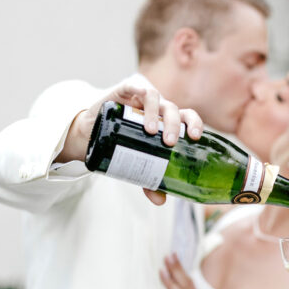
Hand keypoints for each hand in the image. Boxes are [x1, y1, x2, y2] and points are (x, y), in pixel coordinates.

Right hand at [58, 79, 202, 204]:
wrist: (93, 132)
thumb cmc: (122, 144)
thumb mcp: (137, 163)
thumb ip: (150, 180)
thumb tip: (160, 201)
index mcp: (168, 122)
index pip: (188, 118)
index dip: (194, 124)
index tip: (195, 138)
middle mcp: (158, 108)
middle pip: (173, 110)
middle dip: (175, 125)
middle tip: (169, 142)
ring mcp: (141, 98)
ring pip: (156, 98)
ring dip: (156, 113)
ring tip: (151, 131)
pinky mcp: (124, 91)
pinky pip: (135, 87)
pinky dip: (139, 93)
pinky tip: (137, 104)